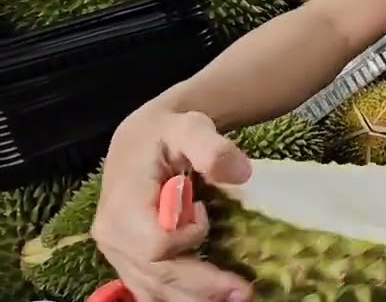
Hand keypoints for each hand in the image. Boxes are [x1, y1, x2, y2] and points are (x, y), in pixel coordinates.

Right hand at [91, 108, 254, 301]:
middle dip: (202, 286)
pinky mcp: (130, 262)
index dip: (185, 238)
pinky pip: (152, 289)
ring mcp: (119, 254)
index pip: (154, 244)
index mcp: (123, 206)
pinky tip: (210, 296)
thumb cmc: (167, 132)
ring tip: (236, 298)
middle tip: (245, 293)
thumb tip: (240, 173)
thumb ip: (212, 148)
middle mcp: (114, 237)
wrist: (143, 140)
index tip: (205, 212)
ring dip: (194, 298)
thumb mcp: (190, 127)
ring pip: (155, 289)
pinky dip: (181, 296)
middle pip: (158, 275)